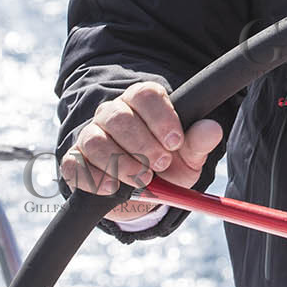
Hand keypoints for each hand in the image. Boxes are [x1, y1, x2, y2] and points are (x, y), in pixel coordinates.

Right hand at [60, 80, 223, 221]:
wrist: (144, 192)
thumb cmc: (168, 164)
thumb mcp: (188, 156)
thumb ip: (198, 142)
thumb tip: (212, 129)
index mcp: (143, 102)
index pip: (145, 94)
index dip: (161, 118)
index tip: (175, 143)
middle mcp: (114, 113)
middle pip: (119, 116)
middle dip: (142, 144)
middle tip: (159, 164)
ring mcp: (91, 134)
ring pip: (95, 139)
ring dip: (119, 162)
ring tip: (141, 179)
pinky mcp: (75, 159)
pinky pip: (74, 163)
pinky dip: (93, 178)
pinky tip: (113, 187)